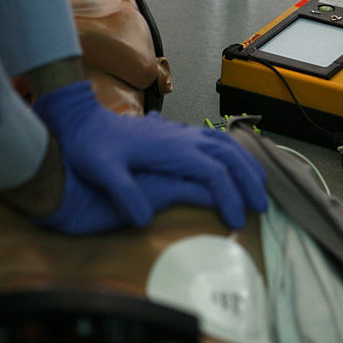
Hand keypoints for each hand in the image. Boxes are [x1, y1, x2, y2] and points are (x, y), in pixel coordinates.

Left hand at [31, 80, 267, 233]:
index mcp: (172, 149)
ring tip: (259, 188)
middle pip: (230, 157)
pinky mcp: (179, 133)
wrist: (83, 120)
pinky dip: (235, 153)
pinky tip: (237, 165)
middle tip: (260, 208)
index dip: (229, 198)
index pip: (214, 174)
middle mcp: (184, 138)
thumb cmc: (91, 146)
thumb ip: (122, 192)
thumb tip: (144, 218)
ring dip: (247, 165)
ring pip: (228, 145)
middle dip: (249, 183)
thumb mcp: (101, 170)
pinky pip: (218, 140)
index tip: (235, 221)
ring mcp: (183, 133)